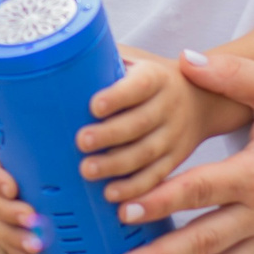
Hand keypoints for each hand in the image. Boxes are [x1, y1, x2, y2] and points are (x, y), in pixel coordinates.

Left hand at [80, 47, 234, 202]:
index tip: (94, 106)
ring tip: (88, 171)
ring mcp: (174, 136)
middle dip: (110, 135)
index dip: (118, 96)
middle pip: (140, 123)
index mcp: (155, 77)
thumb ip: (101, 59)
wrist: (201, 99)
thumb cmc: (147, 78)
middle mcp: (169, 106)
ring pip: (147, 153)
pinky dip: (136, 189)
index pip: (139, 86)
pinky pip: (157, 177)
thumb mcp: (133, 60)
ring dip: (118, 166)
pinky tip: (113, 197)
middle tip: (81, 142)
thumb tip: (52, 56)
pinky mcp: (176, 160)